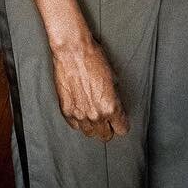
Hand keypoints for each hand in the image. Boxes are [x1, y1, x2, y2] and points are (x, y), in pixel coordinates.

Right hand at [33, 0, 128, 141]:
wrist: (73, 51)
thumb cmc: (94, 60)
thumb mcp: (114, 79)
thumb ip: (115, 99)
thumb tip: (116, 108)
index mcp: (111, 107)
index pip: (121, 129)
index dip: (122, 124)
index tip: (121, 120)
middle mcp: (95, 115)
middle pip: (105, 135)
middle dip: (109, 128)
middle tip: (108, 119)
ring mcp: (79, 114)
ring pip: (89, 133)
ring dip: (93, 126)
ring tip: (94, 116)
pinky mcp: (66, 110)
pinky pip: (75, 125)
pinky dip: (79, 121)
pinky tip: (82, 111)